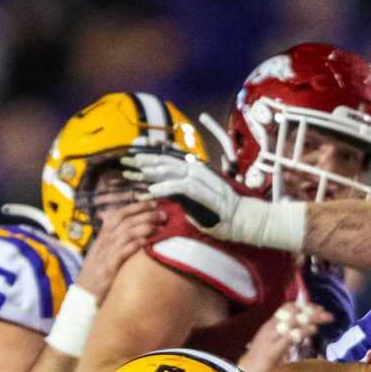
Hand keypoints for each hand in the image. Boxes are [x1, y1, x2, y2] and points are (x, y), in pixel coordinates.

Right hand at [72, 200, 159, 298]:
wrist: (83, 296)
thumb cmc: (96, 276)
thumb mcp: (101, 253)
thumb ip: (112, 240)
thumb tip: (129, 229)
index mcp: (103, 236)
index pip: (119, 214)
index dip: (136, 207)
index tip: (153, 204)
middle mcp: (104, 242)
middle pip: (125, 220)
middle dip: (145, 214)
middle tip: (162, 214)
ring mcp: (105, 254)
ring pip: (126, 233)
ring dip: (145, 227)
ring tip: (160, 227)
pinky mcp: (109, 268)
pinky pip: (122, 252)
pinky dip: (135, 244)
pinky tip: (147, 241)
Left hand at [123, 150, 243, 235]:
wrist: (244, 220)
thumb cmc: (218, 214)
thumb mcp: (193, 202)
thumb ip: (178, 193)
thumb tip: (157, 190)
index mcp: (194, 172)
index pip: (169, 158)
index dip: (151, 153)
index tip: (132, 151)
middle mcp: (198, 172)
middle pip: (168, 161)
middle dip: (146, 159)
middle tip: (126, 159)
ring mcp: (204, 180)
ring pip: (175, 170)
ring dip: (153, 171)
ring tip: (136, 172)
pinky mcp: (207, 193)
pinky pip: (184, 187)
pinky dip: (168, 188)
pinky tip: (153, 191)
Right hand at [237, 297, 327, 371]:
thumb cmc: (261, 363)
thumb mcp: (276, 346)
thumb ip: (288, 338)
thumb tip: (304, 334)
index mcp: (270, 325)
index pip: (287, 308)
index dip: (304, 306)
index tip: (318, 308)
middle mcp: (270, 327)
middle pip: (292, 311)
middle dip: (310, 310)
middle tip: (326, 312)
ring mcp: (270, 337)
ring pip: (292, 320)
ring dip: (310, 317)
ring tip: (325, 318)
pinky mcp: (272, 349)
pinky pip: (290, 336)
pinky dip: (303, 331)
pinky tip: (314, 330)